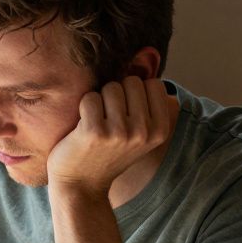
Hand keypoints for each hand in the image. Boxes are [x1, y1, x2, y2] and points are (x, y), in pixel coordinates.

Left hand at [46, 76, 171, 193]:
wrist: (80, 186)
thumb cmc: (107, 152)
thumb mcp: (139, 133)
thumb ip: (147, 104)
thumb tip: (145, 57)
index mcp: (161, 130)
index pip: (153, 84)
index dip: (135, 92)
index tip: (125, 114)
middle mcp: (144, 132)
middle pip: (131, 82)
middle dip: (116, 94)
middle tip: (108, 120)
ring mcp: (120, 132)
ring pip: (111, 87)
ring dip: (99, 101)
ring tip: (96, 124)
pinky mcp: (94, 132)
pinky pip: (90, 97)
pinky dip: (83, 108)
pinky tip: (83, 127)